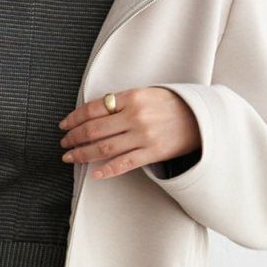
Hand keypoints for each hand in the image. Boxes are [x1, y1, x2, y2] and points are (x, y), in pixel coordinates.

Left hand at [58, 86, 200, 179]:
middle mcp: (136, 116)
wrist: (202, 118)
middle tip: (64, 143)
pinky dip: (106, 169)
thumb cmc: (174, 105)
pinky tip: (93, 173)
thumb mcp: (149, 93)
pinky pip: (124, 163)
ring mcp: (143, 136)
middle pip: (94, 129)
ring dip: (83, 154)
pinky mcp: (152, 153)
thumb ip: (124, 101)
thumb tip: (97, 111)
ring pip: (104, 147)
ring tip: (70, 157)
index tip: (65, 125)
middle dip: (74, 137)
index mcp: (133, 97)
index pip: (95, 108)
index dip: (75, 117)